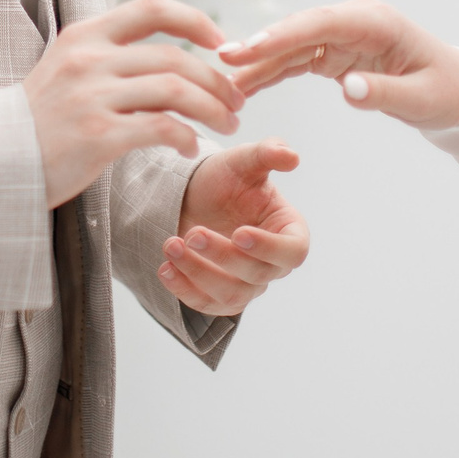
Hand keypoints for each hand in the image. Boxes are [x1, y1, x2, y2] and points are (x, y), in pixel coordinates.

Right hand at [26, 0, 244, 205]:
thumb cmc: (39, 121)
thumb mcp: (65, 68)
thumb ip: (107, 55)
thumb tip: (164, 53)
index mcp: (84, 36)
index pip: (153, 8)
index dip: (196, 20)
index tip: (220, 42)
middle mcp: (89, 59)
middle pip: (176, 58)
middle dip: (217, 80)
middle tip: (236, 101)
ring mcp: (92, 97)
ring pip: (176, 91)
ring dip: (212, 109)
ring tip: (226, 124)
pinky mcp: (97, 136)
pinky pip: (161, 128)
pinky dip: (187, 137)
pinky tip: (190, 148)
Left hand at [161, 139, 307, 315]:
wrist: (196, 196)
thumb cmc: (228, 179)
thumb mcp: (244, 160)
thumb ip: (268, 153)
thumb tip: (292, 157)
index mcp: (289, 231)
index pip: (293, 252)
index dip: (269, 248)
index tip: (239, 233)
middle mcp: (272, 263)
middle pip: (257, 274)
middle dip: (222, 256)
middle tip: (193, 233)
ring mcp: (247, 284)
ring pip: (231, 294)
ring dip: (199, 273)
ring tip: (171, 244)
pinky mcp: (220, 297)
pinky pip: (206, 305)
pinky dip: (184, 290)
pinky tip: (165, 268)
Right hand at [217, 0, 458, 130]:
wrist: (457, 89)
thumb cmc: (445, 91)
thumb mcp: (422, 99)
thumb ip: (384, 94)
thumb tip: (348, 90)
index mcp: (376, 22)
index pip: (323, 23)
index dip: (285, 34)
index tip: (252, 49)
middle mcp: (354, 20)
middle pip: (300, 28)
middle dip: (261, 44)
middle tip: (223, 59)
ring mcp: (342, 34)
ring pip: (293, 44)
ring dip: (260, 60)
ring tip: (223, 76)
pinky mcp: (334, 52)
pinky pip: (297, 60)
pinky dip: (272, 71)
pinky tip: (244, 85)